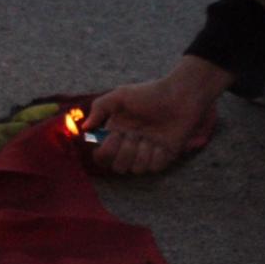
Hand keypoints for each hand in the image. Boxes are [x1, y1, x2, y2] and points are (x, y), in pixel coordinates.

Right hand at [83, 56, 231, 174]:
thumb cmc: (150, 93)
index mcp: (116, 133)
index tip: (114, 136)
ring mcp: (147, 153)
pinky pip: (153, 167)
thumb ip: (99, 108)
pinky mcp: (164, 157)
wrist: (180, 96)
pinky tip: (161, 141)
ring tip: (150, 136)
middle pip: (117, 167)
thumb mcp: (120, 95)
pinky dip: (156, 155)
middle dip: (125, 151)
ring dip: (141, 152)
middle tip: (135, 134)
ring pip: (135, 169)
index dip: (105, 151)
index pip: (102, 156)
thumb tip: (84, 128)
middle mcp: (130, 146)